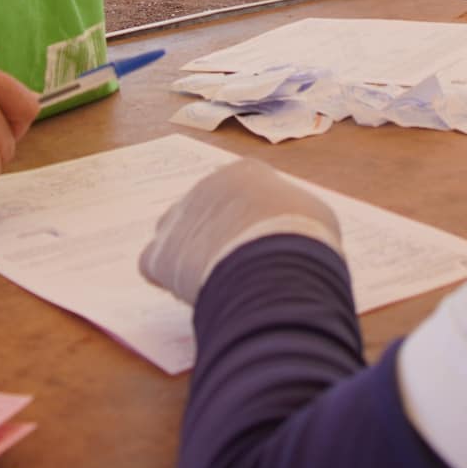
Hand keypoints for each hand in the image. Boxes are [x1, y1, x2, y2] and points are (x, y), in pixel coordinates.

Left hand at [138, 159, 342, 304]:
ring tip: (215, 281)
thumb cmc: (303, 238)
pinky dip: (168, 279)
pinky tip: (193, 293)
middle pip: (203, 212)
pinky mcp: (159, 253)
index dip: (247, 222)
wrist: (275, 263)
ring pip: (174, 234)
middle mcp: (205, 188)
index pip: (238, 194)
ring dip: (188, 255)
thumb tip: (291, 232)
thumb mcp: (313, 217)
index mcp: (245, 174)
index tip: (258, 243)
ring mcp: (178, 218)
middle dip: (215, 236)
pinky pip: (154, 265)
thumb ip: (291, 217)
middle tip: (237, 266)